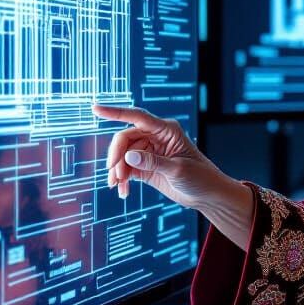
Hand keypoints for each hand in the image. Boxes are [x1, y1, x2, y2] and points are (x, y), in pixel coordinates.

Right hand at [92, 103, 226, 207]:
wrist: (207, 195)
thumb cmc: (200, 177)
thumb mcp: (178, 170)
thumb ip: (153, 162)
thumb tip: (129, 156)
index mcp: (167, 129)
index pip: (137, 117)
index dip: (115, 112)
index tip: (95, 109)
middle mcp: (156, 137)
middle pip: (125, 139)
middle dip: (116, 156)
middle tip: (114, 174)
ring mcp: (149, 152)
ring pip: (123, 155)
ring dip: (117, 170)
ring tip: (118, 186)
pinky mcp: (145, 166)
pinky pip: (126, 168)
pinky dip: (122, 179)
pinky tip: (123, 191)